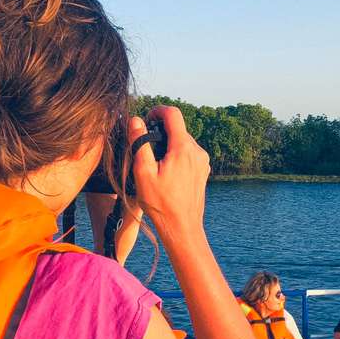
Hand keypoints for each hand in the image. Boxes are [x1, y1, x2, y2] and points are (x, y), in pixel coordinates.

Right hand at [129, 107, 210, 240]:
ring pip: (184, 141)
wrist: (182, 227)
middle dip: (161, 131)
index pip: (173, 114)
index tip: (146, 119)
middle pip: (178, 128)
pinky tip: (166, 173)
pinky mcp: (203, 171)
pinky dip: (177, 155)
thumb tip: (136, 120)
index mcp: (183, 148)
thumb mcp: (143, 172)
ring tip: (155, 163)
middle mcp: (197, 151)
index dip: (157, 110)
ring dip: (169, 144)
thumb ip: (139, 143)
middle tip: (145, 147)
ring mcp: (202, 161)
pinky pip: (189, 154)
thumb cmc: (161, 203)